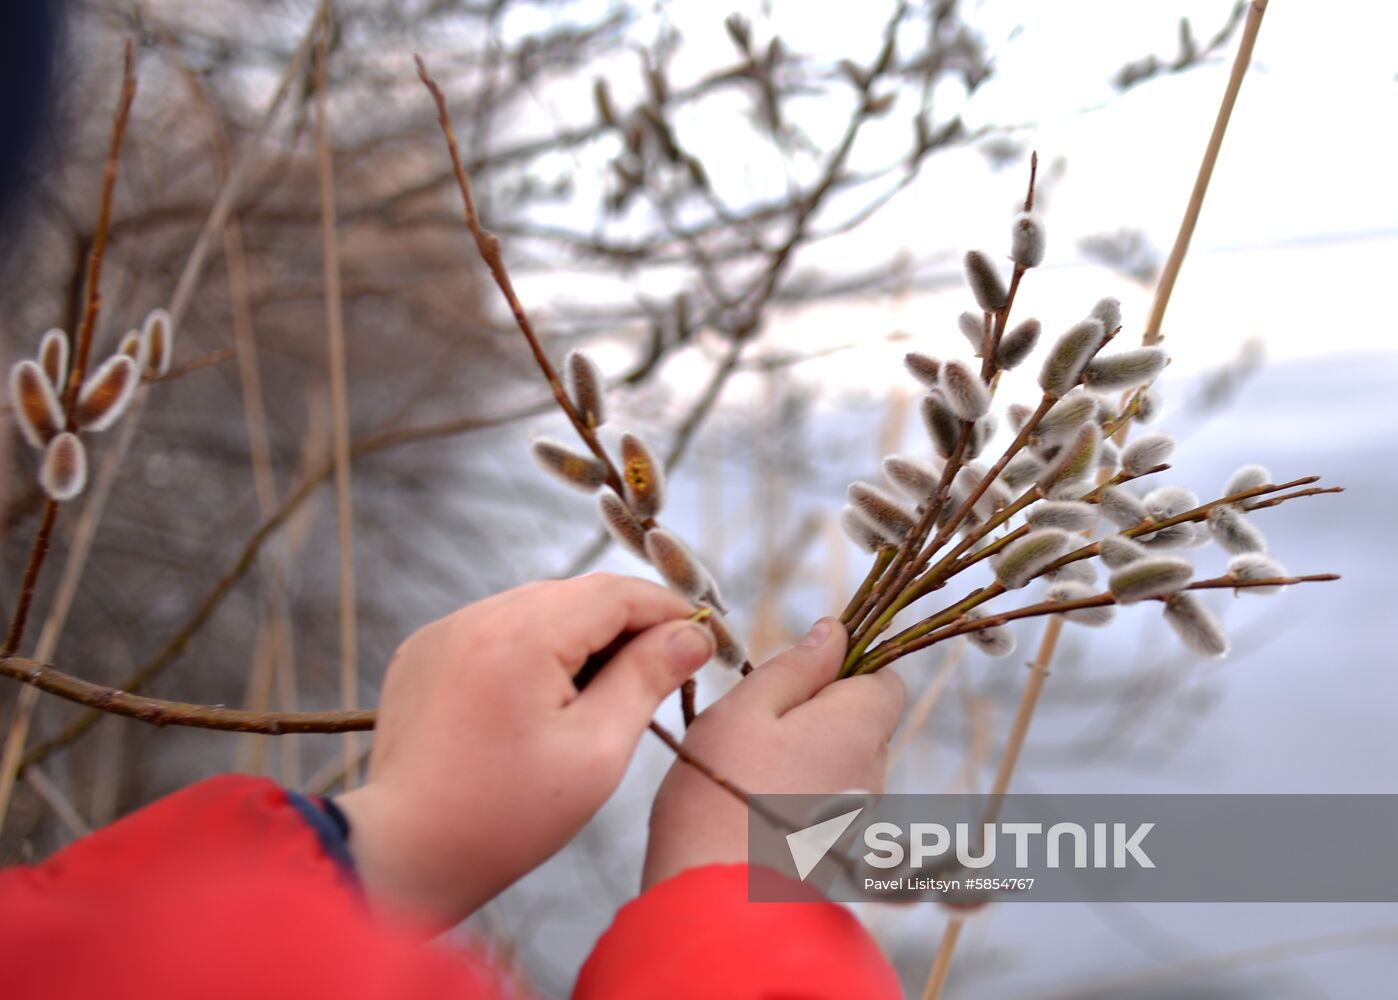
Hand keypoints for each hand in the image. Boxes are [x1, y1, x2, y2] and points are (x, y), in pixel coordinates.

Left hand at [337, 573, 713, 929]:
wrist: (403, 854)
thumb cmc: (506, 816)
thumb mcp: (596, 751)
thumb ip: (646, 679)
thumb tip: (691, 635)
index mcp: (520, 635)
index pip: (615, 592)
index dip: (668, 609)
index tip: (704, 637)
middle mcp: (476, 617)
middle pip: (576, 594)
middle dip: (628, 623)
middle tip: (666, 667)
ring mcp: (443, 631)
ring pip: (536, 608)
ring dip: (580, 634)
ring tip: (608, 689)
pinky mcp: (424, 652)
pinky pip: (496, 628)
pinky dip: (533, 647)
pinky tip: (548, 695)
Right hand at [643, 617, 903, 889]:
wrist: (716, 905)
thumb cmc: (720, 797)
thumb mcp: (744, 710)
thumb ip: (794, 667)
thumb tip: (834, 632)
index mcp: (858, 726)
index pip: (886, 678)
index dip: (846, 668)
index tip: (796, 678)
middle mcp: (874, 772)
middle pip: (862, 722)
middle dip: (818, 715)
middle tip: (756, 729)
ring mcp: (863, 820)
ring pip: (843, 764)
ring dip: (808, 758)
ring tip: (750, 777)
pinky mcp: (843, 855)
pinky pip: (830, 806)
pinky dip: (802, 801)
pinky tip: (758, 814)